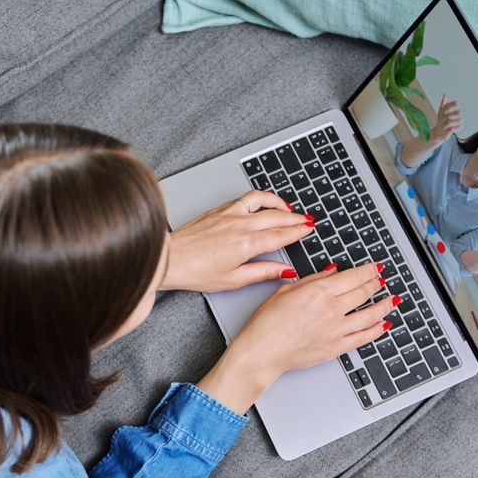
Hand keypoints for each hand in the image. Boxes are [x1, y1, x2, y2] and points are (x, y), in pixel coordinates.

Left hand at [160, 189, 314, 292]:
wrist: (169, 258)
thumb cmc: (195, 271)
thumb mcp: (234, 279)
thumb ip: (263, 272)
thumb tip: (286, 271)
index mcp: (247, 243)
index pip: (281, 234)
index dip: (298, 231)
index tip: (309, 229)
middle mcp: (240, 224)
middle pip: (276, 216)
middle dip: (295, 217)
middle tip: (307, 219)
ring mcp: (228, 213)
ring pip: (261, 200)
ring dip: (278, 202)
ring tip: (288, 208)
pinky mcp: (218, 209)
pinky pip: (245, 198)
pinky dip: (259, 198)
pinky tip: (262, 202)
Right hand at [197, 263, 396, 412]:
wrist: (262, 352)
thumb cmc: (266, 323)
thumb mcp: (286, 290)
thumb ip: (313, 279)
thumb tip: (332, 271)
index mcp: (319, 291)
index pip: (353, 277)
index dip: (368, 270)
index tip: (375, 267)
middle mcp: (331, 309)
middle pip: (363, 292)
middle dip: (375, 284)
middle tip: (381, 279)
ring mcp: (337, 329)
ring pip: (370, 314)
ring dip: (384, 305)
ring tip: (391, 299)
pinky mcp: (337, 347)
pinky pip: (364, 337)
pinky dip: (377, 330)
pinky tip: (383, 325)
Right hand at [429, 95, 461, 144]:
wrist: (436, 135)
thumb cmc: (440, 122)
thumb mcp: (441, 112)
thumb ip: (443, 104)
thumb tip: (444, 94)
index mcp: (441, 113)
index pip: (445, 107)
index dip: (451, 104)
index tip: (457, 103)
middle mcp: (441, 120)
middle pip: (447, 115)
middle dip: (454, 113)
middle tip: (460, 112)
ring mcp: (442, 126)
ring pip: (449, 122)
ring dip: (456, 120)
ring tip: (462, 120)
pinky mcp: (444, 133)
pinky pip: (450, 130)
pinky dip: (457, 127)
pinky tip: (461, 126)